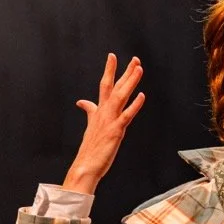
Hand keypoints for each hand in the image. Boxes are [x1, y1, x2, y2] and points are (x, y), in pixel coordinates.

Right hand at [62, 53, 145, 194]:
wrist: (85, 166)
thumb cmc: (90, 148)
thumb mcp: (91, 125)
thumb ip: (89, 111)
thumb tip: (82, 102)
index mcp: (99, 110)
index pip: (105, 85)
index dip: (109, 70)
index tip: (113, 57)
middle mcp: (104, 112)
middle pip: (115, 87)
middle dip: (125, 72)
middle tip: (135, 59)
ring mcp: (109, 121)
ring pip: (121, 97)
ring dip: (130, 82)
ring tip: (138, 69)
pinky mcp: (115, 131)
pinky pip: (126, 116)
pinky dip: (134, 106)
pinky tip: (141, 96)